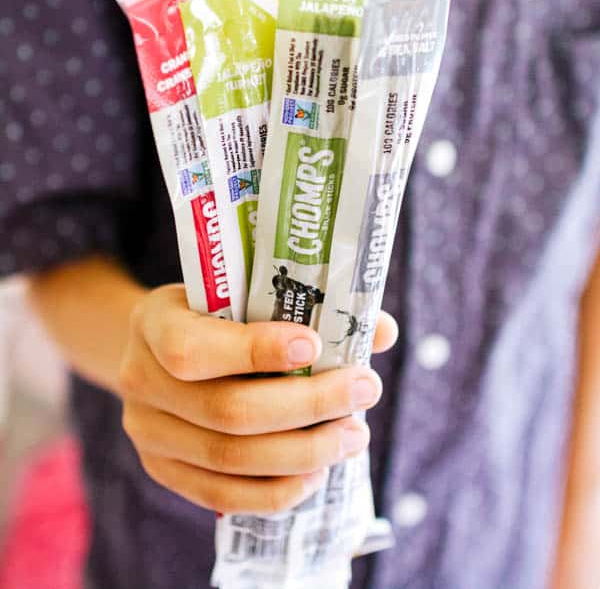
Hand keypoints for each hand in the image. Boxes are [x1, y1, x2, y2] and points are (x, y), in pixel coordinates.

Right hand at [119, 283, 396, 514]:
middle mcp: (139, 379)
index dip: (254, 352)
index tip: (314, 345)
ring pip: (230, 459)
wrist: (160, 348)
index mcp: (153, 322)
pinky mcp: (163, 470)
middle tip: (364, 389)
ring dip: (304, 451)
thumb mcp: (241, 291)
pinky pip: (222, 496)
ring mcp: (147, 432)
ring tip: (353, 434)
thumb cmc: (214, 313)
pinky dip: (276, 490)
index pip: (193, 349)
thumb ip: (306, 303)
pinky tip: (316, 472)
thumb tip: (380, 329)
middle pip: (226, 411)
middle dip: (307, 405)